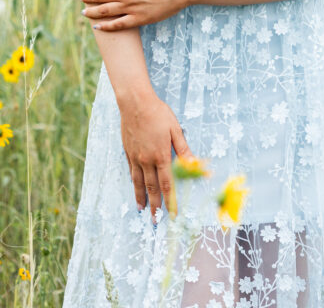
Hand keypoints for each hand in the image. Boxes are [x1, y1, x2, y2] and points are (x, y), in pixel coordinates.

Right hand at [119, 92, 193, 221]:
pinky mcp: (128, 152)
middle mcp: (147, 160)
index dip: (171, 201)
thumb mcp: (175, 130)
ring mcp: (136, 157)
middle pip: (152, 188)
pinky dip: (133, 183)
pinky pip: (131, 171)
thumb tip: (195, 164)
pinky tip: (134, 187)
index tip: (173, 214)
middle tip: (156, 221)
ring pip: (138, 183)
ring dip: (141, 198)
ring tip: (142, 210)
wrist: (135, 103)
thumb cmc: (158, 113)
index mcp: (161, 156)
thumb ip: (183, 150)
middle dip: (155, 206)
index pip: (168, 185)